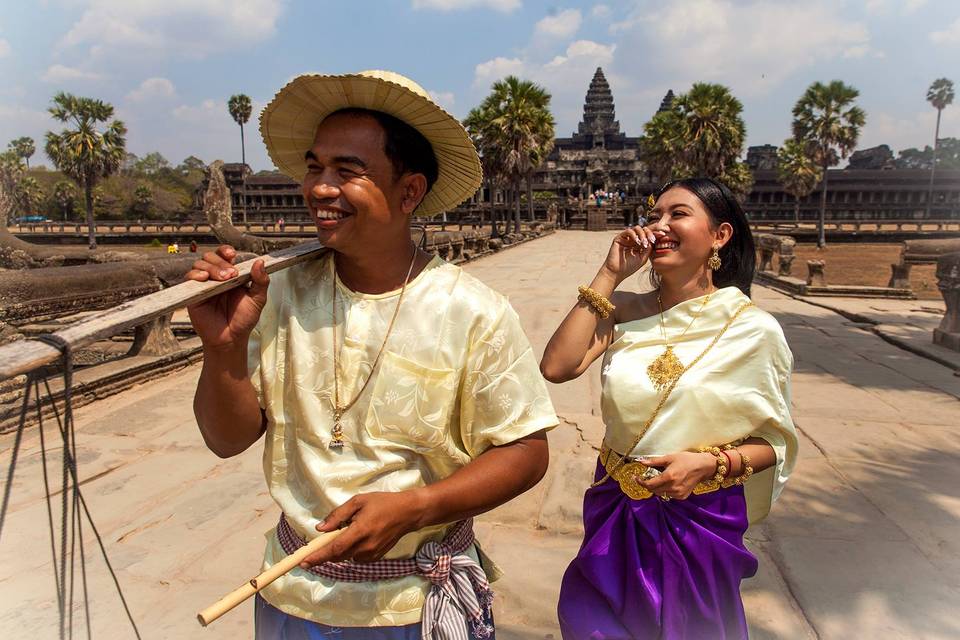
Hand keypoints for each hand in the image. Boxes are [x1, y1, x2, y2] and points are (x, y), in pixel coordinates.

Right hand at [185, 245, 268, 349]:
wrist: (231, 339)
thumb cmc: (243, 320)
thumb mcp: (258, 299)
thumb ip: (261, 281)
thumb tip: (260, 262)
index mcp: (231, 275)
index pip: (224, 255)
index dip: (225, 251)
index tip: (231, 254)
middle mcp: (216, 277)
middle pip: (211, 256)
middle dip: (221, 262)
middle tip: (231, 274)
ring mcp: (204, 284)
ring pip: (200, 264)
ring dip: (211, 268)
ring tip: (222, 280)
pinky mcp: (193, 294)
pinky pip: (189, 278)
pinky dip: (195, 275)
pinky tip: (204, 278)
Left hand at [301, 491, 427, 565]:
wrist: (408, 513)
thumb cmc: (382, 503)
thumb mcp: (359, 501)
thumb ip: (338, 515)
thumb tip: (320, 528)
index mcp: (360, 530)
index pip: (334, 548)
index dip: (317, 556)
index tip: (303, 562)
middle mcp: (365, 546)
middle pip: (337, 556)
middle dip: (324, 553)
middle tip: (318, 544)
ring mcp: (372, 554)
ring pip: (346, 557)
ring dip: (340, 550)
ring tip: (347, 533)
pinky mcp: (376, 557)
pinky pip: (357, 557)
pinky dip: (351, 550)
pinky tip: (358, 537)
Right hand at [600, 225, 657, 284]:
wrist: (617, 272)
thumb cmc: (629, 267)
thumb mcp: (643, 257)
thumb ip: (649, 248)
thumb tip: (653, 239)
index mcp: (640, 244)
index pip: (649, 235)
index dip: (656, 233)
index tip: (664, 234)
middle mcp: (633, 239)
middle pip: (644, 229)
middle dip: (650, 233)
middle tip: (653, 239)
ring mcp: (627, 238)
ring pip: (637, 228)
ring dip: (643, 234)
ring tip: (644, 243)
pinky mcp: (620, 238)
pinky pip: (628, 231)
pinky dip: (634, 235)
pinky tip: (637, 242)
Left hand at [637, 451, 718, 499]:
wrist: (703, 467)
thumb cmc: (687, 460)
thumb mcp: (670, 457)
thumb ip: (654, 461)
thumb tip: (641, 462)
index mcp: (668, 477)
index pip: (649, 484)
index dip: (641, 482)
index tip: (636, 478)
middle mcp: (673, 487)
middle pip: (654, 490)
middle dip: (648, 484)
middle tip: (645, 477)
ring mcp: (678, 493)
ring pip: (661, 493)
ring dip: (656, 488)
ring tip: (658, 479)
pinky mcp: (682, 497)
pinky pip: (669, 495)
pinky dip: (665, 490)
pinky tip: (668, 483)